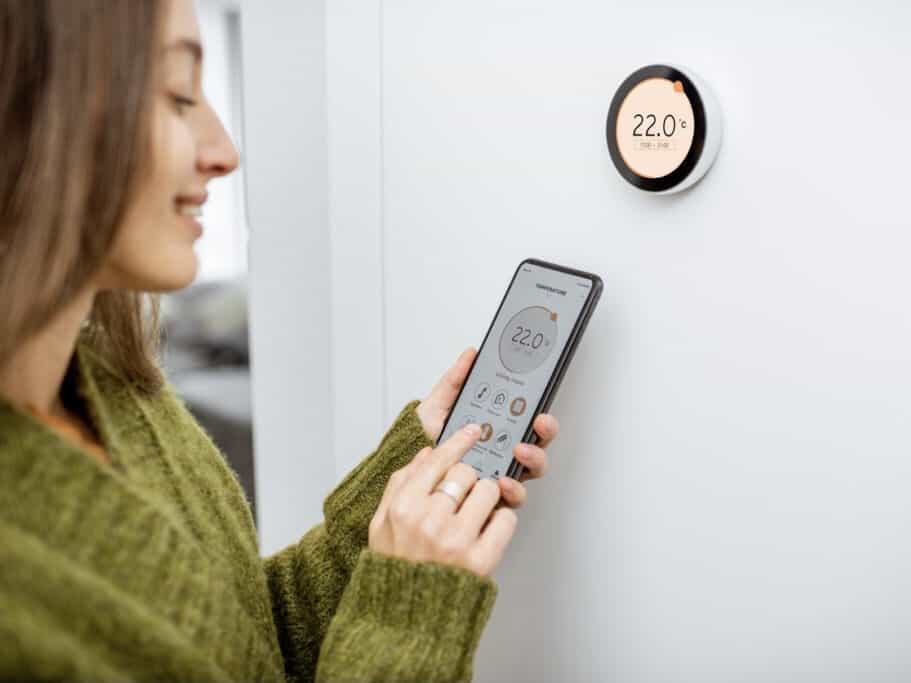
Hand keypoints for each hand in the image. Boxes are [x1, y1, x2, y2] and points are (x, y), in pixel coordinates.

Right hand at [368, 423, 515, 576]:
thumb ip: (400, 483)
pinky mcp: (481, 560)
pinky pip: (506, 519)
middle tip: (466, 492)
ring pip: (490, 491)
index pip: (437, 460)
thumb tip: (427, 453)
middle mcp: (429, 520)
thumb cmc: (395, 567)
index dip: (459, 442)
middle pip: (467, 472)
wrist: (406, 619)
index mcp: (403, 507)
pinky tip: (486, 530)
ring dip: (487, 498)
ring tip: (475, 513)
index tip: (473, 432)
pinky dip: (501, 520)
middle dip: (470, 478)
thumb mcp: (381, 523)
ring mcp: (457, 540)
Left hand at [416, 347, 560, 508]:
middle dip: (545, 432)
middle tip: (537, 423)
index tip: (539, 408)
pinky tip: (502, 482)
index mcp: (497, 428)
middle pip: (538, 443)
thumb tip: (471, 355)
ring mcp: (500, 474)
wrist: (406, 466)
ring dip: (533, 459)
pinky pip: (512, 499)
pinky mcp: (491, 498)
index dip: (541, 415)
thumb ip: (455, 380)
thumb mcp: (439, 405)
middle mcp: (503, 452)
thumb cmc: (424, 438)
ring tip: (518, 451)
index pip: (529, 421)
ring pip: (532, 470)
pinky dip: (513, 490)